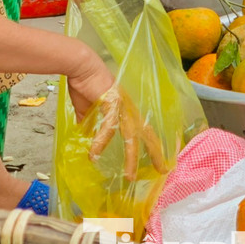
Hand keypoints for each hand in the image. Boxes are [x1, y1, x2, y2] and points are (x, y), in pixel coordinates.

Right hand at [65, 51, 164, 180]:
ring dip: (131, 159)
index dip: (151, 142)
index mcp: (125, 108)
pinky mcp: (112, 104)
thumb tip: (85, 136)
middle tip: (163, 170)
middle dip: (156, 152)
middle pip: (147, 133)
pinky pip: (108, 129)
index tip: (159, 157)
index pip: (143, 128)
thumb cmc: (84, 85)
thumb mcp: (87, 110)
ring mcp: (122, 106)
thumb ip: (90, 124)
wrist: (81, 66)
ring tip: (129, 177)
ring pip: (132, 136)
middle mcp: (128, 108)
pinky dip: (100, 143)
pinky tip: (93, 155)